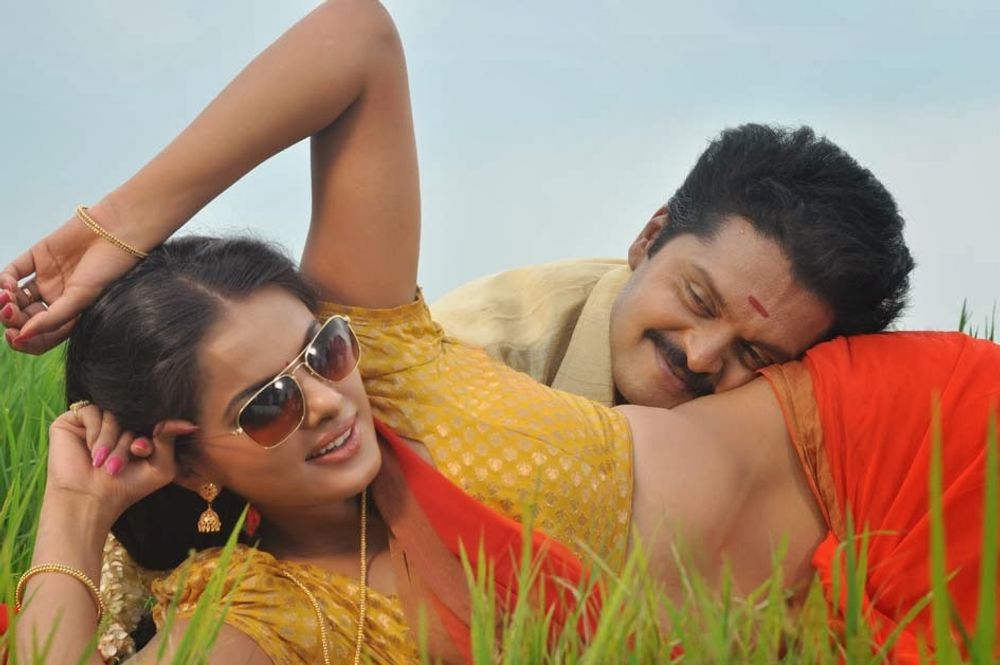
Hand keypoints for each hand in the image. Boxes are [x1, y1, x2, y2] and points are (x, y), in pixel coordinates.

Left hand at [0, 204, 141, 354]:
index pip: (41, 337)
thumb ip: (52, 319)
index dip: (24, 341)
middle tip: (7, 311)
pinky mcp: (39, 257)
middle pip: (24, 318)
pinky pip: (14, 272)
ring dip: (4, 300)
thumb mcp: (81, 299)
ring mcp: (46, 278)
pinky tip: (6, 283)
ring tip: (4, 295)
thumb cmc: (108, 268)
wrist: (116, 231)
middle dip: (11, 318)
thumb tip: (21, 337)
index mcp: (71, 315)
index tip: (14, 336)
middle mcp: (57, 299)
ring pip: (15, 297)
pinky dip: (4, 280)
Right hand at [44, 407, 195, 523]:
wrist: (90, 500)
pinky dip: (95, 432)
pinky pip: (90, 410)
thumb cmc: (127, 487)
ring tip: (106, 466)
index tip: (142, 451)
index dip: (149, 431)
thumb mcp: (161, 467)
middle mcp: (116, 425)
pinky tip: (91, 454)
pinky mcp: (72, 421)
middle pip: (131, 417)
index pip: (150, 417)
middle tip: (119, 466)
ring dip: (112, 442)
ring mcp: (94, 422)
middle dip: (128, 442)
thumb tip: (189, 424)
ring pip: (112, 414)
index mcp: (136, 432)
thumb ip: (171, 441)